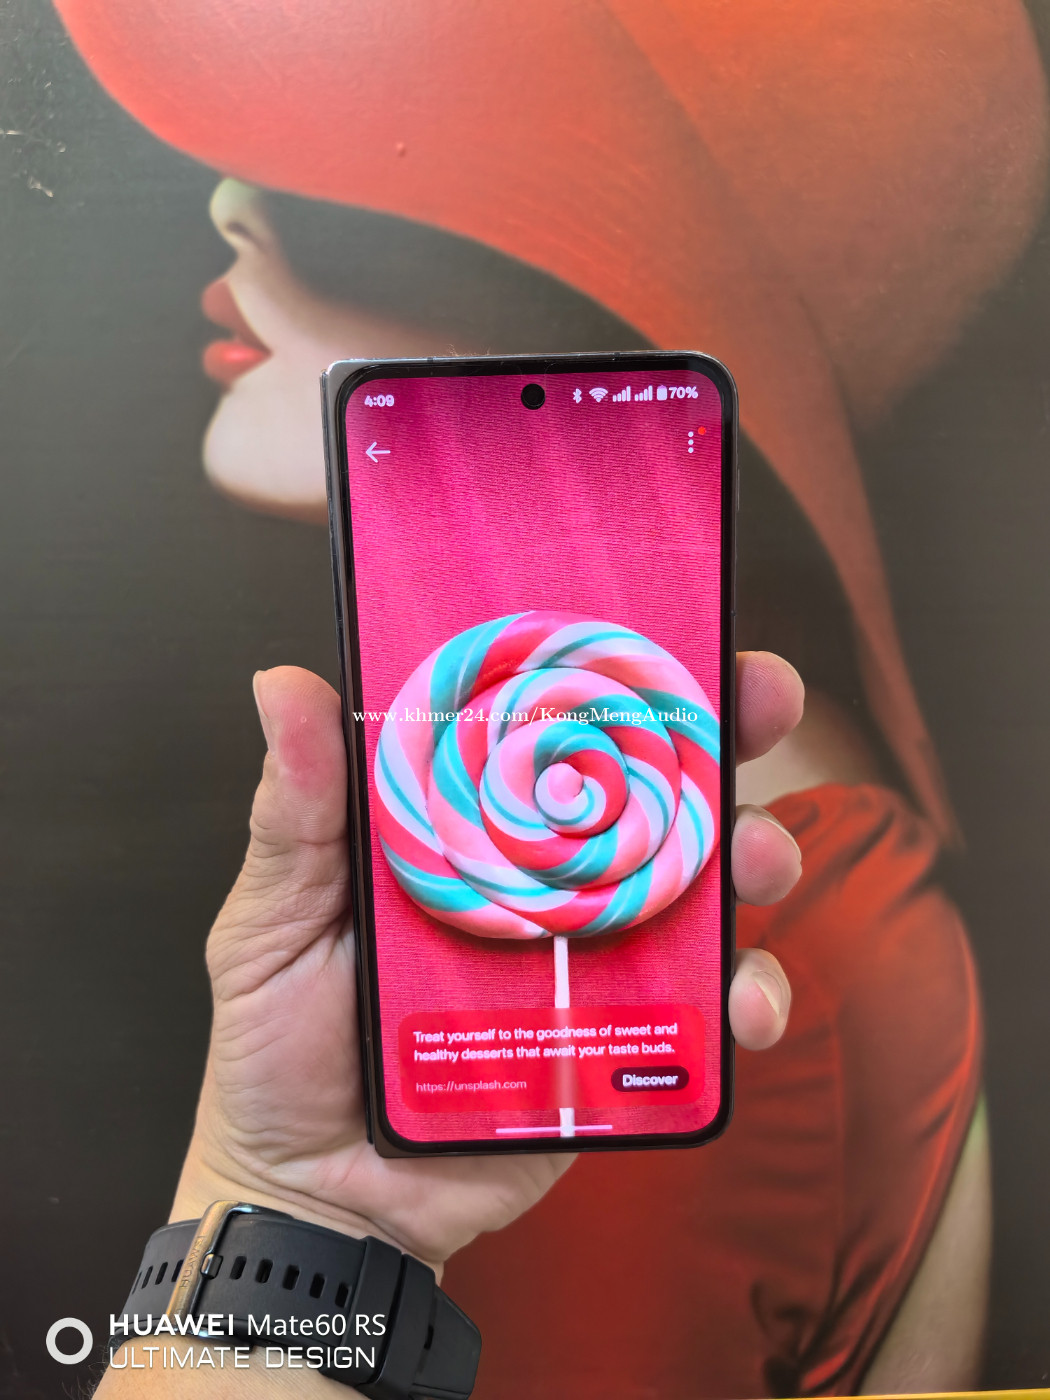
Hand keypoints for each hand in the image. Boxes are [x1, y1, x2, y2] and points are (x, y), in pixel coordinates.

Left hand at [172, 654, 802, 1272]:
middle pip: (649, 788)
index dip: (612, 669)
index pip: (548, 727)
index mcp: (466, 827)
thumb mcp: (272, 921)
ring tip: (757, 862)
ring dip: (754, 854)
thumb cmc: (284, 1049)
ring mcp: (592, 956)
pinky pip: (708, 1012)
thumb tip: (282, 687)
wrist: (322, 1199)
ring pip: (701, 885)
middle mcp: (542, 877)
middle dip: (722, 733)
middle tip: (759, 705)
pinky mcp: (624, 1043)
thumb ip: (295, 815)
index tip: (669, 621)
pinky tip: (745, 1003)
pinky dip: (747, 998)